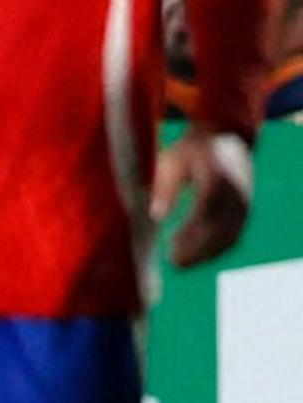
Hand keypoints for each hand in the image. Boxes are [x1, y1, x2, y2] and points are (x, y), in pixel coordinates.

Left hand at [157, 132, 255, 269]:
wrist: (225, 139)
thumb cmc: (190, 152)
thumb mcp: (172, 161)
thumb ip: (165, 187)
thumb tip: (157, 216)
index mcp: (216, 177)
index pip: (205, 208)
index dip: (191, 230)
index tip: (171, 244)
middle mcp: (235, 192)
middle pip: (219, 227)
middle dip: (198, 248)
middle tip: (174, 262)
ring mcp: (243, 203)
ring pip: (229, 235)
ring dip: (206, 253)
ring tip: (179, 262)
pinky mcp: (244, 211)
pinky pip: (234, 235)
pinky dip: (216, 249)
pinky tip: (196, 257)